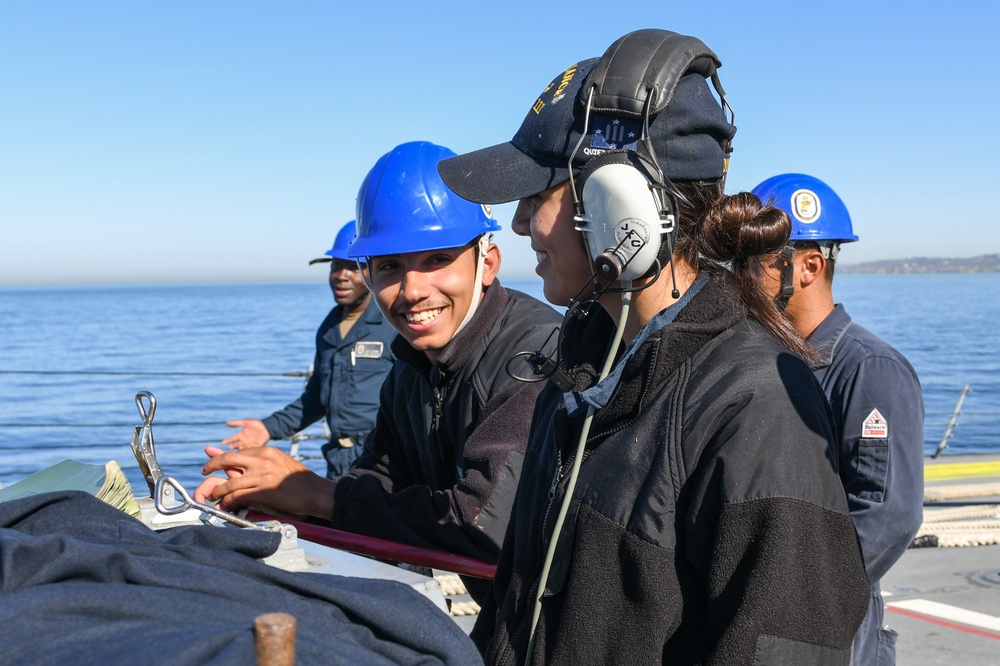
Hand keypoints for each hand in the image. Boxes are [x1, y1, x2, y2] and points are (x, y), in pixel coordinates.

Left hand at [194, 445, 335, 518]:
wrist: (316, 492)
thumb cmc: (300, 480)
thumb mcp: (281, 462)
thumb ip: (263, 461)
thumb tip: (246, 462)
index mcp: (267, 451)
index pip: (238, 452)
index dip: (221, 457)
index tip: (212, 461)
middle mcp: (263, 460)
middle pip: (227, 460)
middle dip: (211, 465)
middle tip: (203, 472)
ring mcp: (263, 476)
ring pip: (230, 483)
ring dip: (218, 492)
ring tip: (213, 497)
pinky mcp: (264, 492)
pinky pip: (238, 497)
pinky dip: (228, 502)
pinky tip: (226, 506)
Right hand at [222, 419, 270, 449]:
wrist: (266, 427)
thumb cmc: (256, 424)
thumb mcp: (246, 422)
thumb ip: (237, 423)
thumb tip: (226, 423)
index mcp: (241, 435)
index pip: (232, 439)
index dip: (227, 441)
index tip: (222, 442)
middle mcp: (243, 441)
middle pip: (236, 445)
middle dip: (232, 447)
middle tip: (229, 448)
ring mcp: (249, 444)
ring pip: (242, 448)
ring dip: (240, 450)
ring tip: (236, 451)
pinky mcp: (256, 446)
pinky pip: (251, 449)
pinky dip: (248, 451)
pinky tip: (245, 453)